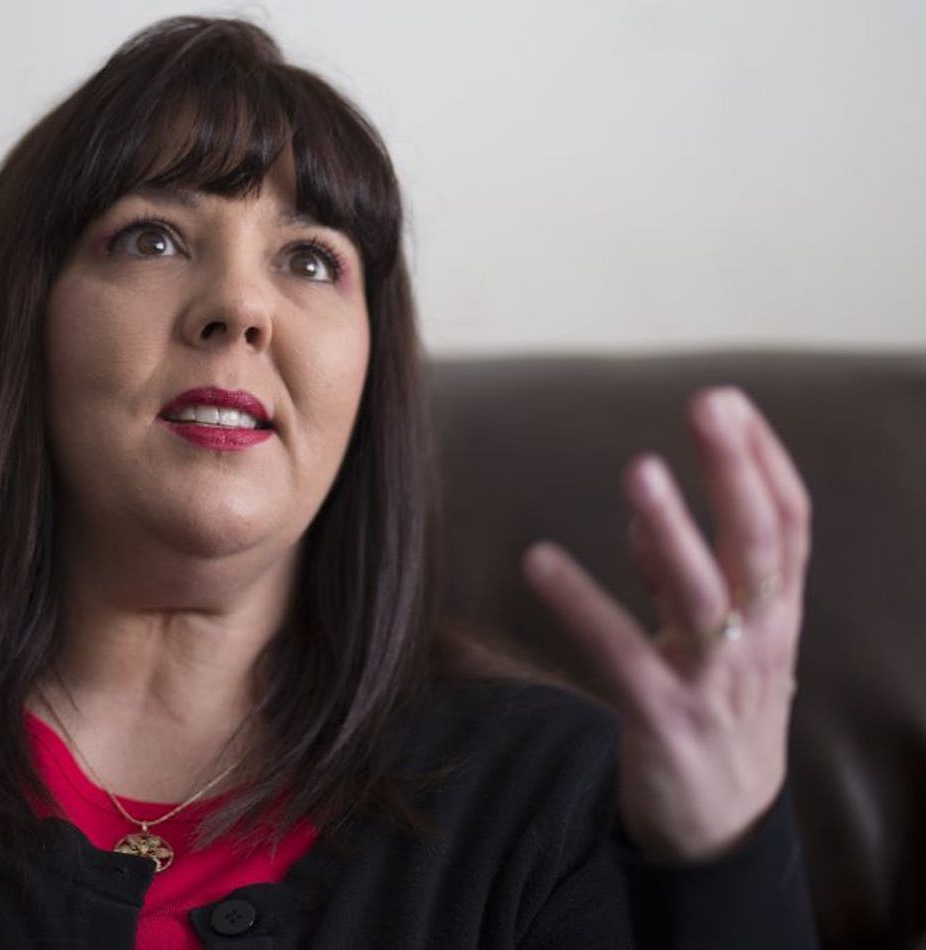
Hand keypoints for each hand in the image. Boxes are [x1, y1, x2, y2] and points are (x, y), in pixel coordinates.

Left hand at [521, 387, 810, 861]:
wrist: (722, 830)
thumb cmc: (719, 714)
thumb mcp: (717, 641)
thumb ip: (680, 574)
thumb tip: (647, 508)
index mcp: (777, 614)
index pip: (790, 524)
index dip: (764, 460)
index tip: (730, 400)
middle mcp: (758, 641)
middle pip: (761, 544)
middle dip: (736, 470)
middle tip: (709, 403)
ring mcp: (714, 681)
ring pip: (706, 595)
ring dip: (674, 528)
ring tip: (640, 468)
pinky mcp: (663, 718)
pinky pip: (622, 655)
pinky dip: (581, 604)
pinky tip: (538, 562)